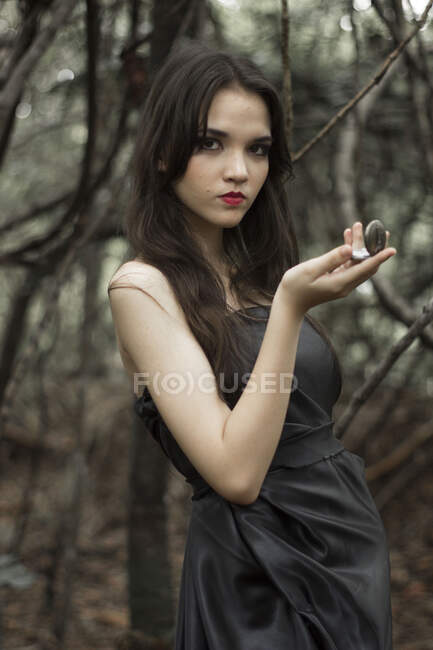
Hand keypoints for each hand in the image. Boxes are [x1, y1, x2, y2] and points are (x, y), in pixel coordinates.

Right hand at [279, 222, 395, 314]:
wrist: (289, 303)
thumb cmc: (296, 286)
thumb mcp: (311, 269)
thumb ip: (331, 258)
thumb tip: (350, 248)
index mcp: (340, 283)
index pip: (365, 268)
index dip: (380, 257)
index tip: (393, 249)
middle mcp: (345, 285)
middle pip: (366, 264)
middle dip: (372, 246)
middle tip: (377, 229)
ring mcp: (342, 284)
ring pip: (358, 263)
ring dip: (359, 246)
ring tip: (357, 226)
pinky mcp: (338, 281)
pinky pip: (349, 265)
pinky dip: (350, 252)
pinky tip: (347, 237)